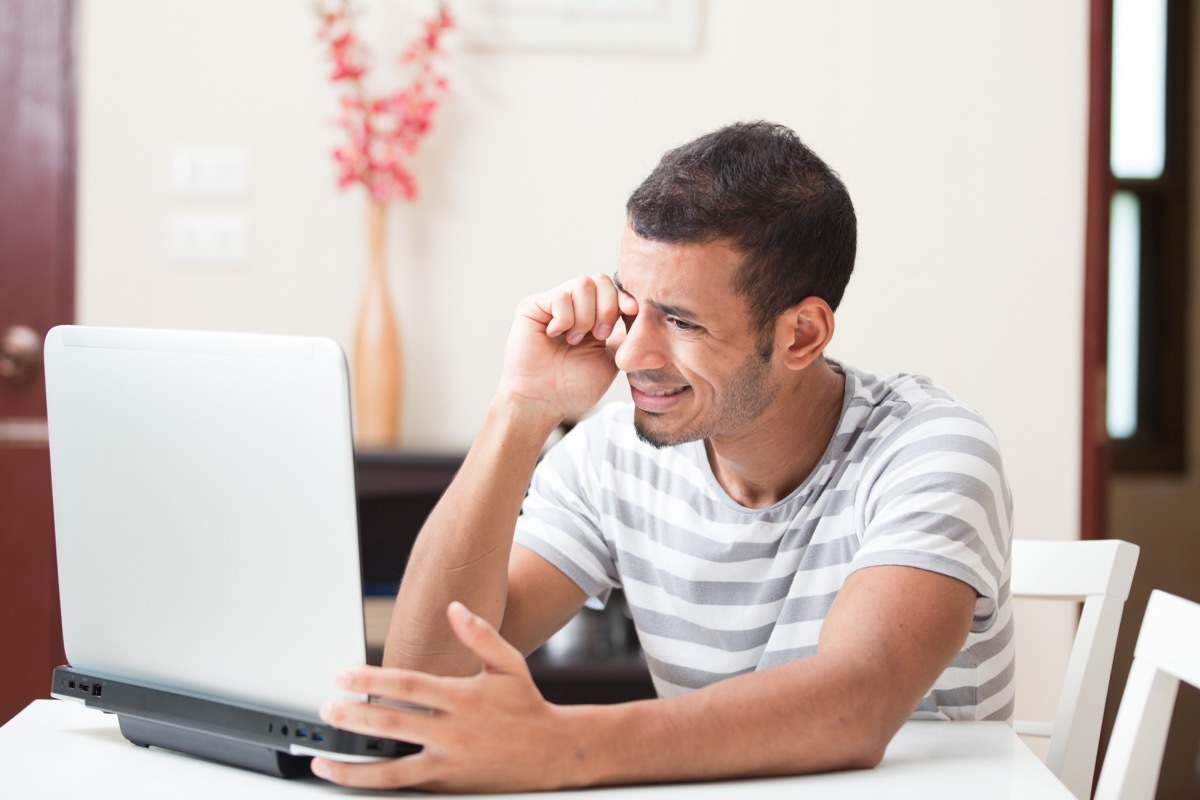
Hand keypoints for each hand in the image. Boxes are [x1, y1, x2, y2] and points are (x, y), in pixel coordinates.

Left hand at [312, 602, 582, 791]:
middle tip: (326, 710)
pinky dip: (377, 783)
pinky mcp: (449, 784)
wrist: (552, 753)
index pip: (409, 686)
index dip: (372, 680)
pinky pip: (407, 785)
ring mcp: (450, 762)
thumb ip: (480, 635)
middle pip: (393, 725)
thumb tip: (455, 608)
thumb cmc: (526, 705)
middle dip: (353, 717)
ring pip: (392, 770)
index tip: (343, 675)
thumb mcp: (510, 663)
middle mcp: (454, 732)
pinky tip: (354, 778)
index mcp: (464, 698)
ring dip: (353, 766)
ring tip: (323, 760)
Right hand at [498, 274, 637, 423]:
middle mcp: (573, 306)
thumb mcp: (609, 363)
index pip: (612, 290)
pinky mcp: (532, 307)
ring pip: (582, 285)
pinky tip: (555, 335)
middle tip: (600, 336)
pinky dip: (564, 319)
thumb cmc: (573, 388)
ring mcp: (552, 305)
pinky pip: (560, 297)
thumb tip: (661, 353)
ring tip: (575, 340)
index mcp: (592, 316)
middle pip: (600, 281)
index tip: (632, 313)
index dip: (624, 298)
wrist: (543, 402)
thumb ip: (628, 347)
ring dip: (585, 317)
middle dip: (607, 308)